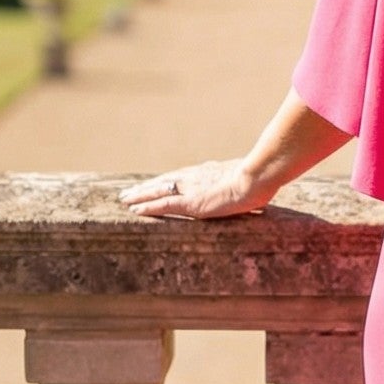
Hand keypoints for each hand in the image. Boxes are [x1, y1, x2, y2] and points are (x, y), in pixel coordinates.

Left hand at [118, 159, 274, 219]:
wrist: (257, 177)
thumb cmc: (259, 178)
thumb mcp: (248, 180)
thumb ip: (243, 184)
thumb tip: (256, 192)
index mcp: (207, 172)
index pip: (179, 177)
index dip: (164, 181)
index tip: (153, 184)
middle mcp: (194, 178)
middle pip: (163, 182)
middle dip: (145, 187)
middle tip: (128, 192)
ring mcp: (191, 190)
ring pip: (157, 192)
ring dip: (139, 196)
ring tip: (124, 200)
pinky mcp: (191, 204)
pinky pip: (163, 206)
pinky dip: (148, 208)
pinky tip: (134, 210)